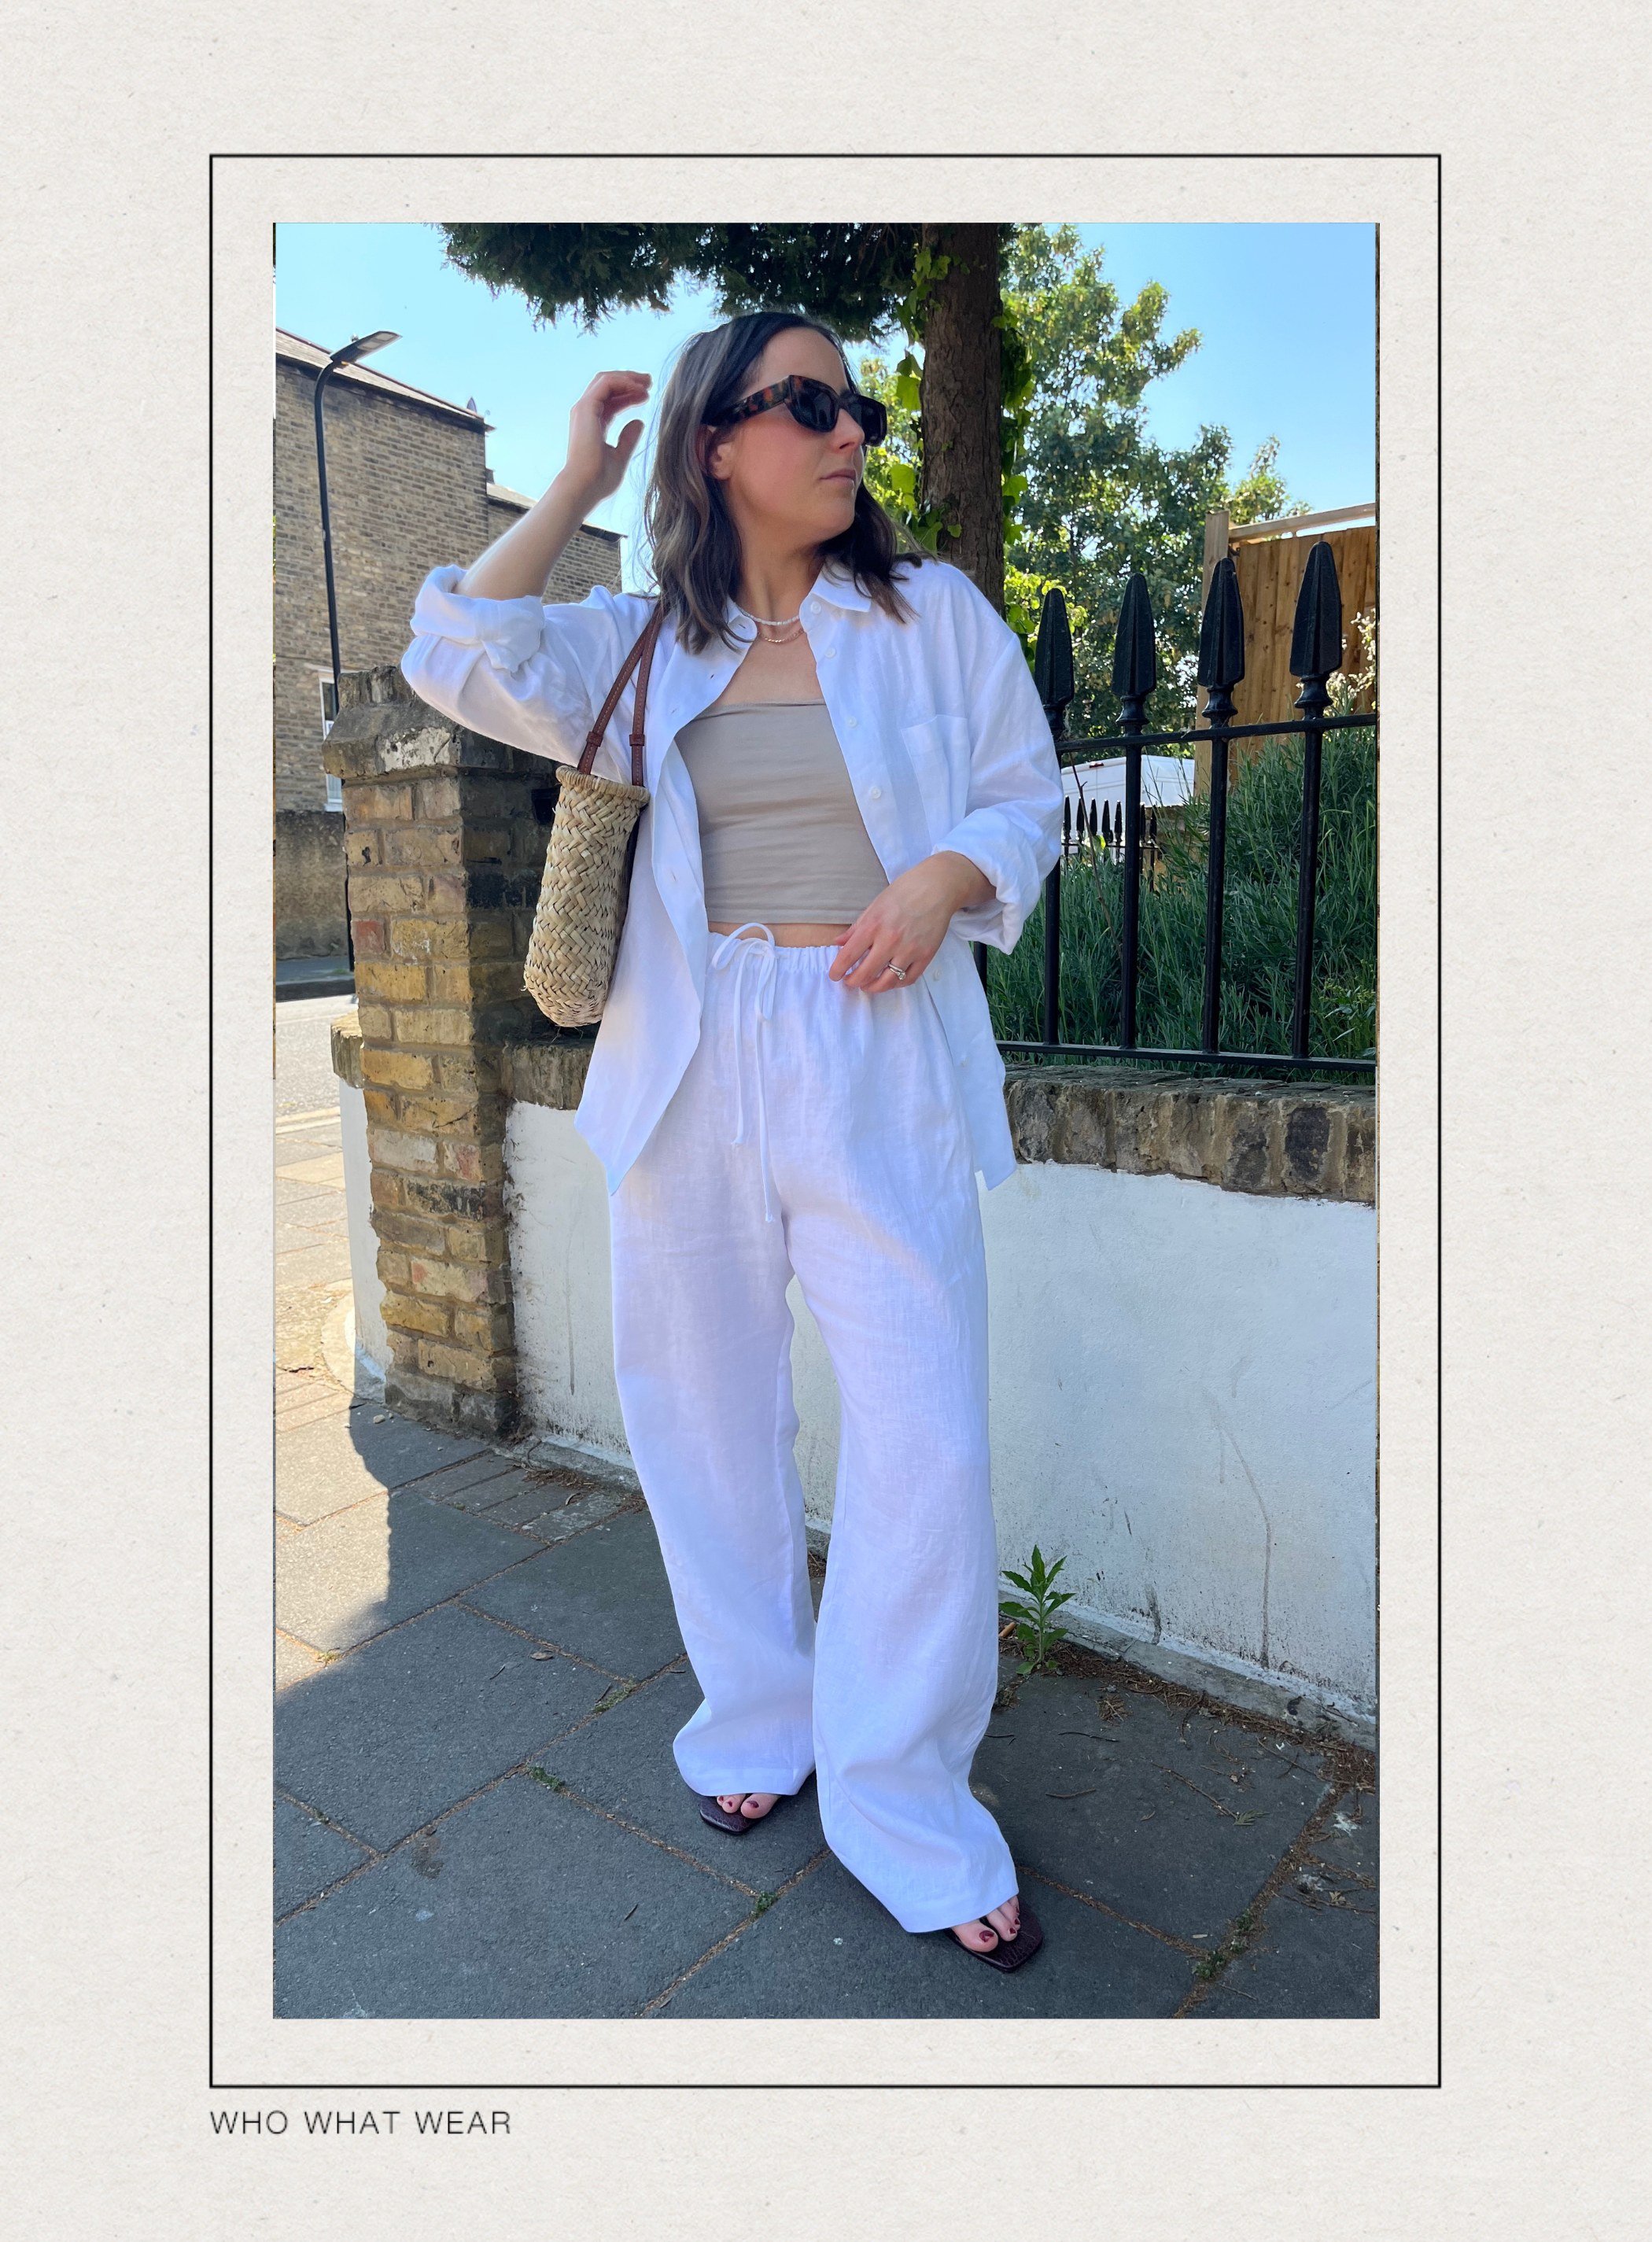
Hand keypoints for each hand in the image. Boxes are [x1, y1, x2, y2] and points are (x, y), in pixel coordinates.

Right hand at [564, 370, 650, 503]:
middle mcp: (586, 413)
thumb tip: (639, 422)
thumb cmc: (598, 479)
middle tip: (649, 382)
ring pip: (606, 380)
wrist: (584, 487)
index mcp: (592, 423)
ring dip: (628, 378)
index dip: (628, 394)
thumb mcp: (620, 456)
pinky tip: (639, 389)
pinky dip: (624, 382)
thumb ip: (629, 439)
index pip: (611, 400)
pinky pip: (606, 384)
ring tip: (648, 382)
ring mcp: (584, 409)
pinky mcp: (586, 407)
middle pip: (607, 385)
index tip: (647, 395)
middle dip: (629, 380)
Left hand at [828, 852, 994, 994]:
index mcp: (873, 925)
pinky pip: (909, 979)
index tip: (834, 975)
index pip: (849, 955)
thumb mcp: (875, 905)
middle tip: (849, 982)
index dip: (838, 969)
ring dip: (873, 988)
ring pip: (887, 981)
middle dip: (853, 982)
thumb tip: (839, 943)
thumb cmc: (904, 892)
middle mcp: (890, 940)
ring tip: (867, 986)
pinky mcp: (926, 955)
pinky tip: (890, 981)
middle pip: (866, 973)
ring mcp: (910, 950)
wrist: (937, 887)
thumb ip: (856, 928)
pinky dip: (897, 984)